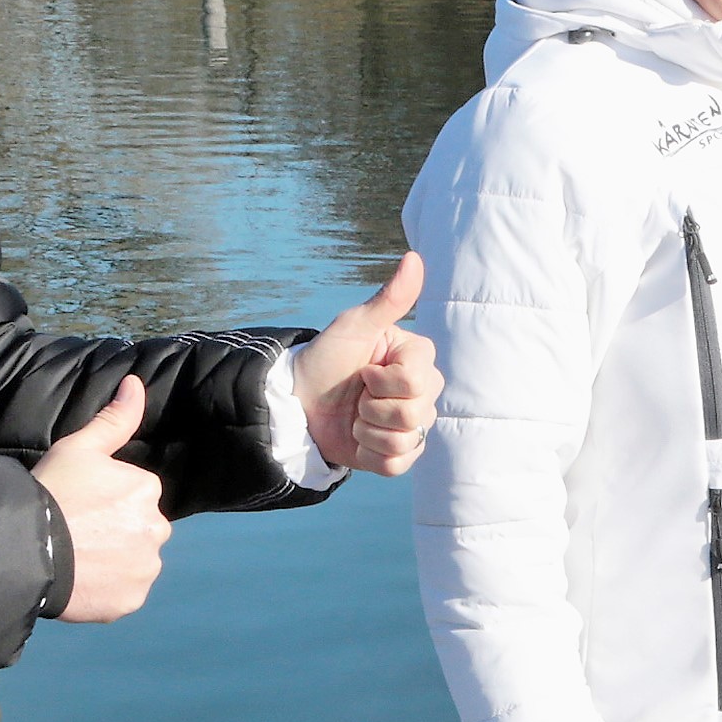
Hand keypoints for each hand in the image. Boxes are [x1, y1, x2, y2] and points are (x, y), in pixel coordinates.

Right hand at [37, 375, 169, 622]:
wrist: (26, 548)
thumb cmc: (51, 493)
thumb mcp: (78, 448)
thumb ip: (114, 419)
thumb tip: (136, 384)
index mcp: (147, 489)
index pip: (134, 495)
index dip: (105, 502)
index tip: (79, 507)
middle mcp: (157, 528)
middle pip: (140, 529)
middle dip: (116, 532)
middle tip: (78, 535)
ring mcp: (146, 568)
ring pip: (135, 562)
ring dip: (114, 562)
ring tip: (77, 559)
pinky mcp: (131, 600)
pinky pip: (125, 593)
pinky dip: (108, 590)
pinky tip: (82, 582)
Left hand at [297, 252, 444, 474]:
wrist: (297, 401)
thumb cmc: (327, 358)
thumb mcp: (354, 326)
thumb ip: (389, 298)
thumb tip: (414, 258)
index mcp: (418, 359)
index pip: (416, 380)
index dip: (382, 380)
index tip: (363, 369)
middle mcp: (423, 392)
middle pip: (416, 412)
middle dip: (373, 406)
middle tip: (356, 393)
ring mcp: (413, 424)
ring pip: (405, 438)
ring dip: (368, 429)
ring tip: (354, 416)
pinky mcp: (399, 454)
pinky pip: (398, 463)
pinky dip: (370, 453)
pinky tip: (358, 438)